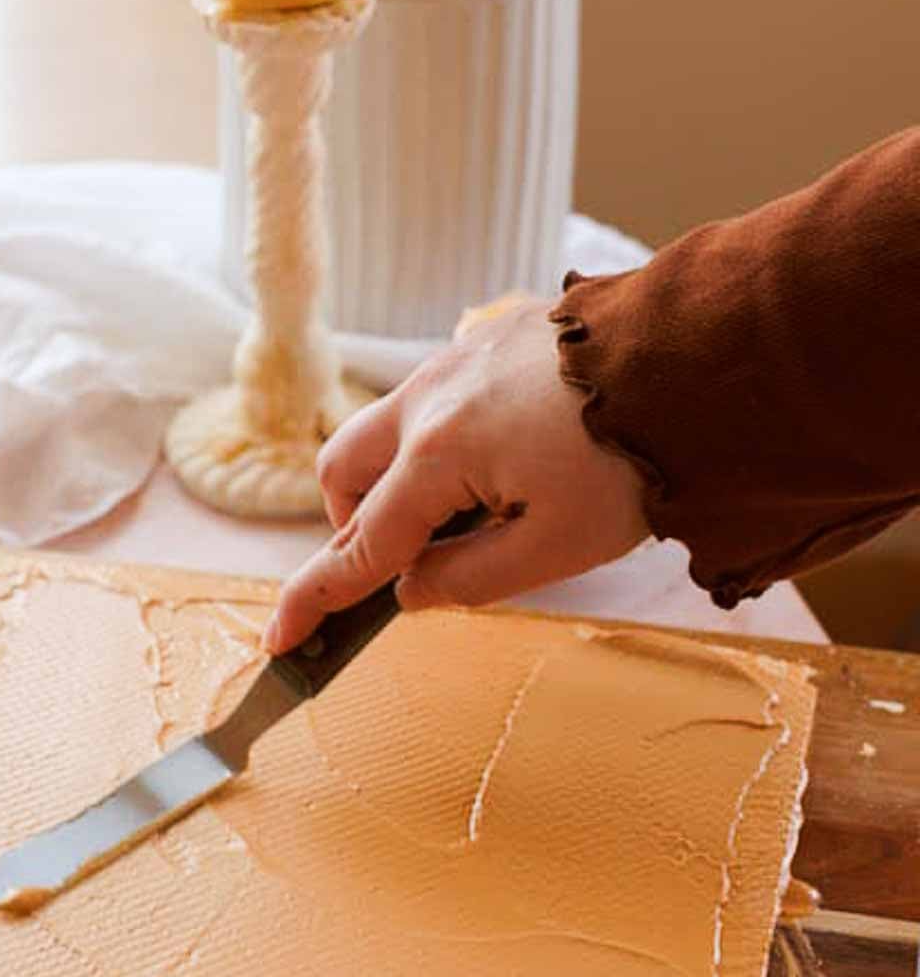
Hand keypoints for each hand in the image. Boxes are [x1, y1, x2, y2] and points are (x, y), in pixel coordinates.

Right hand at [264, 295, 647, 652]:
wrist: (696, 363)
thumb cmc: (632, 461)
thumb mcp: (556, 550)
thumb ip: (468, 580)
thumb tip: (410, 590)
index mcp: (437, 456)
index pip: (359, 545)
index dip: (316, 598)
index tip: (281, 638)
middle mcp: (428, 399)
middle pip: (342, 472)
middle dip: (354, 525)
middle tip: (408, 562)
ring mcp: (453, 358)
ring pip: (380, 429)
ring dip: (395, 480)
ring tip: (471, 511)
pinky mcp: (484, 338)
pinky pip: (429, 397)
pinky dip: (434, 441)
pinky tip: (505, 458)